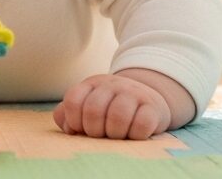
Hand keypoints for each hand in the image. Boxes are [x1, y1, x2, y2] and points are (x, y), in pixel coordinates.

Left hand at [52, 73, 171, 139]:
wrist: (148, 99)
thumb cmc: (110, 109)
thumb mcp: (87, 106)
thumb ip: (68, 115)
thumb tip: (68, 129)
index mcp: (91, 84)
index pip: (73, 100)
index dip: (73, 120)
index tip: (80, 129)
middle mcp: (111, 85)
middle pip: (93, 110)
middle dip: (93, 130)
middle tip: (100, 135)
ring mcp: (133, 93)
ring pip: (118, 116)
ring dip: (114, 134)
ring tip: (116, 136)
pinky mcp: (153, 107)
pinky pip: (142, 124)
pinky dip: (135, 135)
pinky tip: (133, 134)